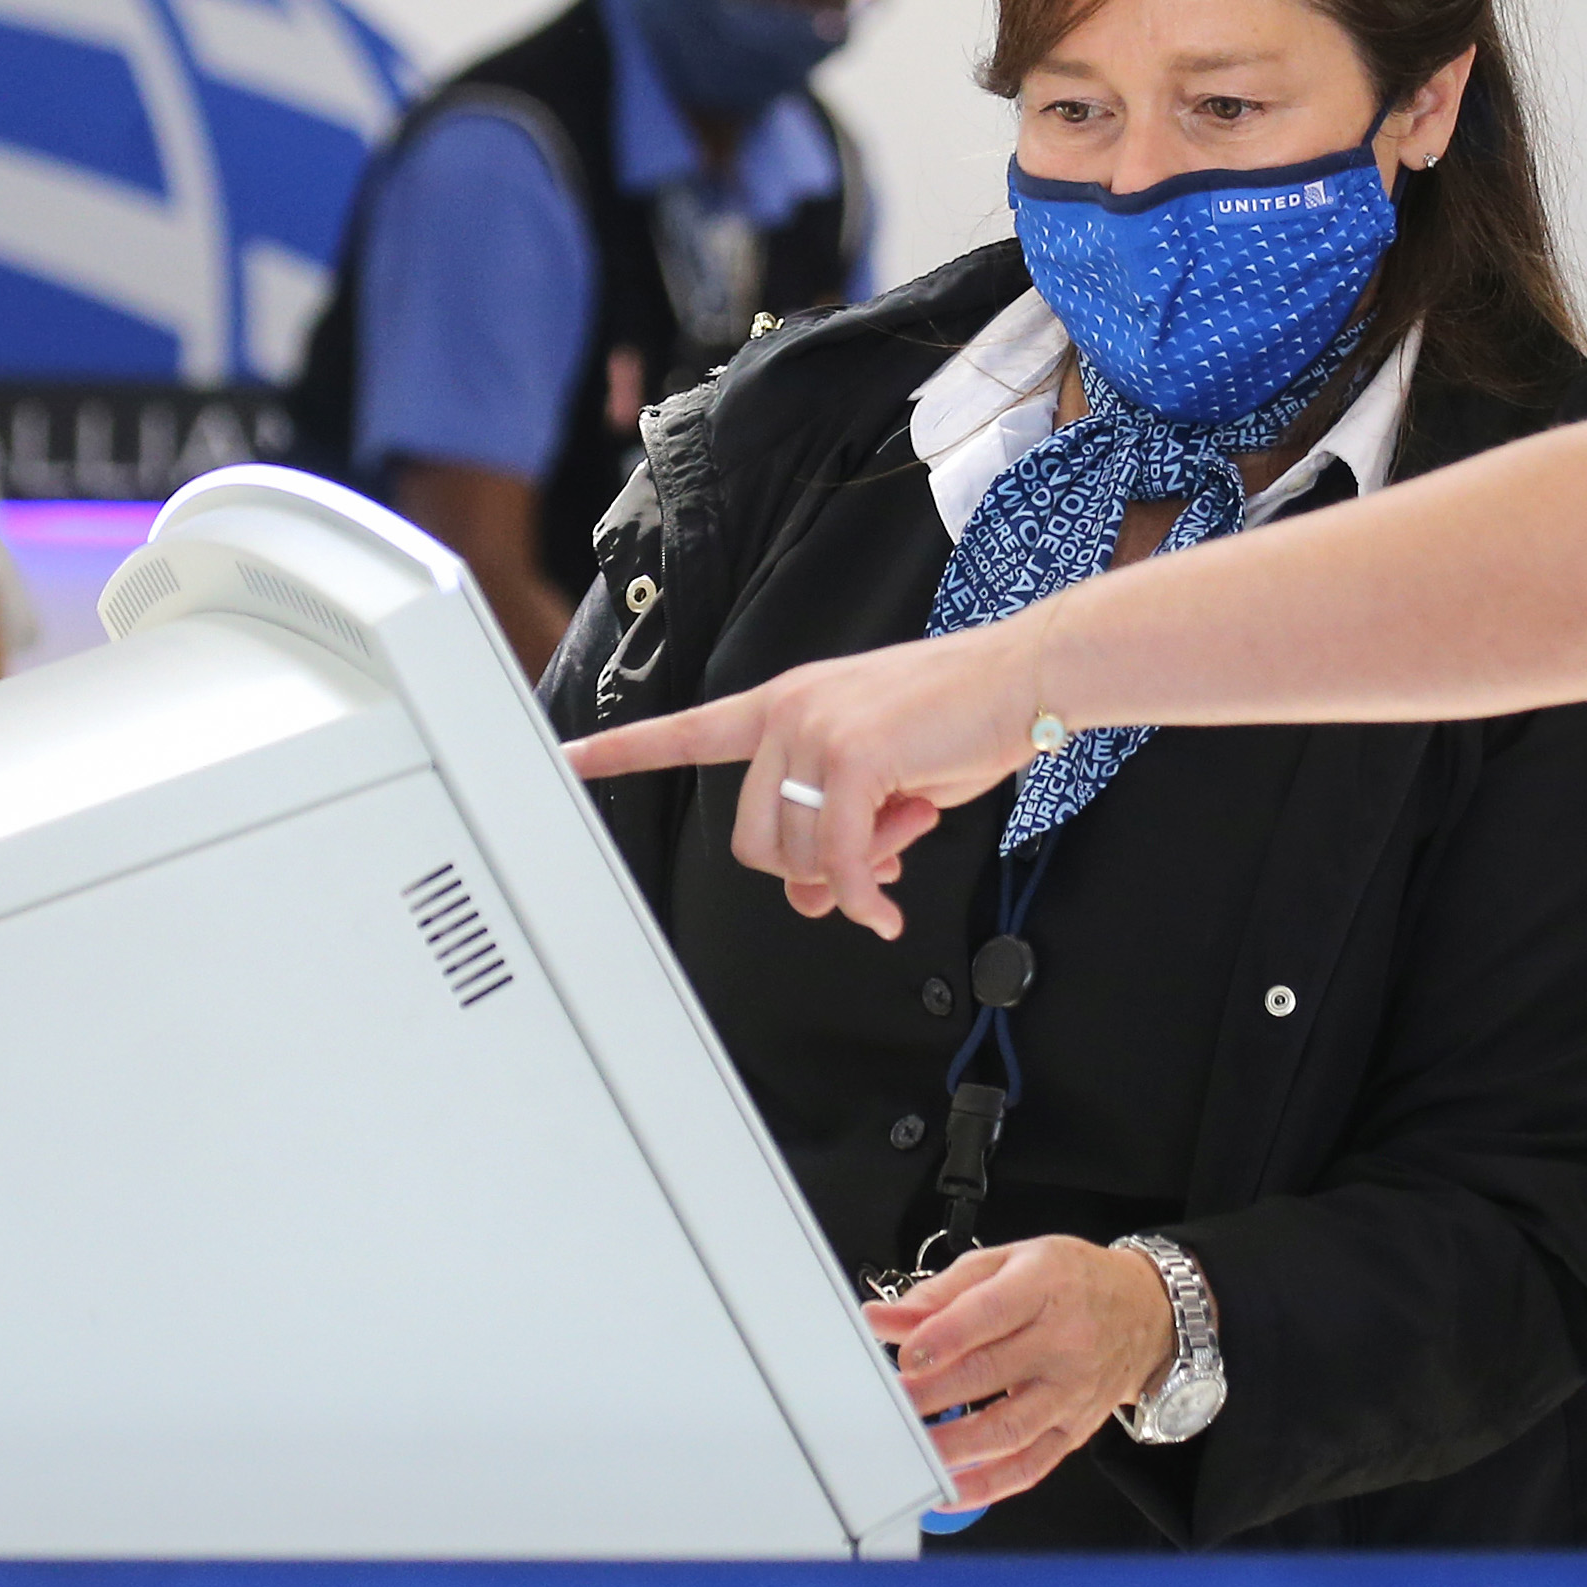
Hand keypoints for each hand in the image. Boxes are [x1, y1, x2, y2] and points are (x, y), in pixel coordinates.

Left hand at [562, 622, 1045, 940]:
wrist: (1022, 680)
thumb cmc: (960, 719)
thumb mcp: (887, 785)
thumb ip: (840, 832)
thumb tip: (820, 900)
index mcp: (783, 704)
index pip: (686, 730)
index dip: (622, 750)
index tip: (564, 757)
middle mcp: (785, 710)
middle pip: (752, 838)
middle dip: (811, 867)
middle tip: (876, 856)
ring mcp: (812, 729)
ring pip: (798, 853)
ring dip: (857, 868)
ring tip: (910, 824)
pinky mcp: (850, 754)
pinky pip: (841, 858)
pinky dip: (866, 895)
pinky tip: (888, 907)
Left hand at [863, 1238, 1176, 1511]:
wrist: (1143, 1311)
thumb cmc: (1072, 1282)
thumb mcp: (1010, 1261)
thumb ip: (943, 1291)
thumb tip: (886, 1318)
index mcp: (1043, 1287)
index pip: (990, 1313)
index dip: (943, 1336)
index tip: (904, 1355)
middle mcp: (1062, 1342)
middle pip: (989, 1372)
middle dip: (931, 1393)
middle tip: (891, 1404)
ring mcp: (1069, 1391)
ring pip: (1008, 1428)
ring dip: (952, 1446)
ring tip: (911, 1449)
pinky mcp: (1073, 1431)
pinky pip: (1030, 1466)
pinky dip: (986, 1485)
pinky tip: (949, 1490)